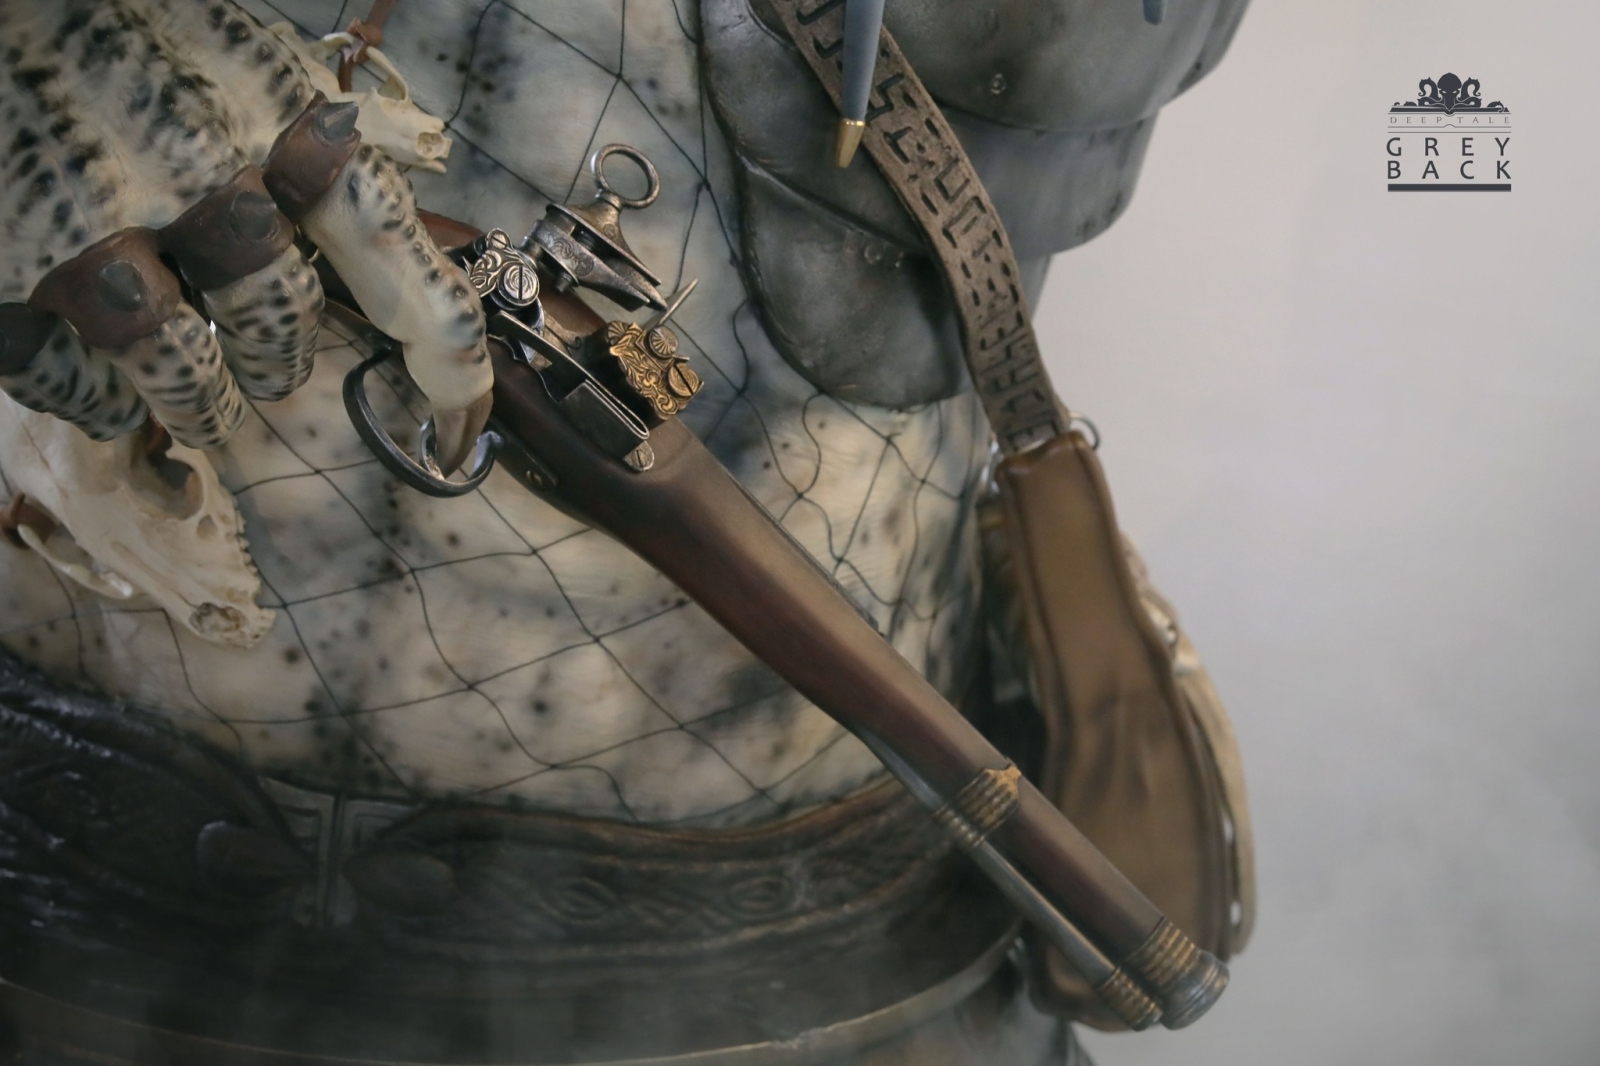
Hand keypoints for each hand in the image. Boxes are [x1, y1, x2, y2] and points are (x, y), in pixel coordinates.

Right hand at [0, 0, 490, 464]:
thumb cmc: (142, 31)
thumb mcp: (260, 69)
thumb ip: (330, 158)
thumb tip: (412, 265)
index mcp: (294, 128)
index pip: (409, 278)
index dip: (449, 374)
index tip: (460, 432)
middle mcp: (204, 175)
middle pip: (283, 329)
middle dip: (280, 364)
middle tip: (267, 366)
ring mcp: (95, 222)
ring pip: (185, 376)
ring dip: (202, 408)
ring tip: (201, 404)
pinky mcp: (10, 270)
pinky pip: (75, 383)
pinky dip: (100, 399)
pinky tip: (106, 374)